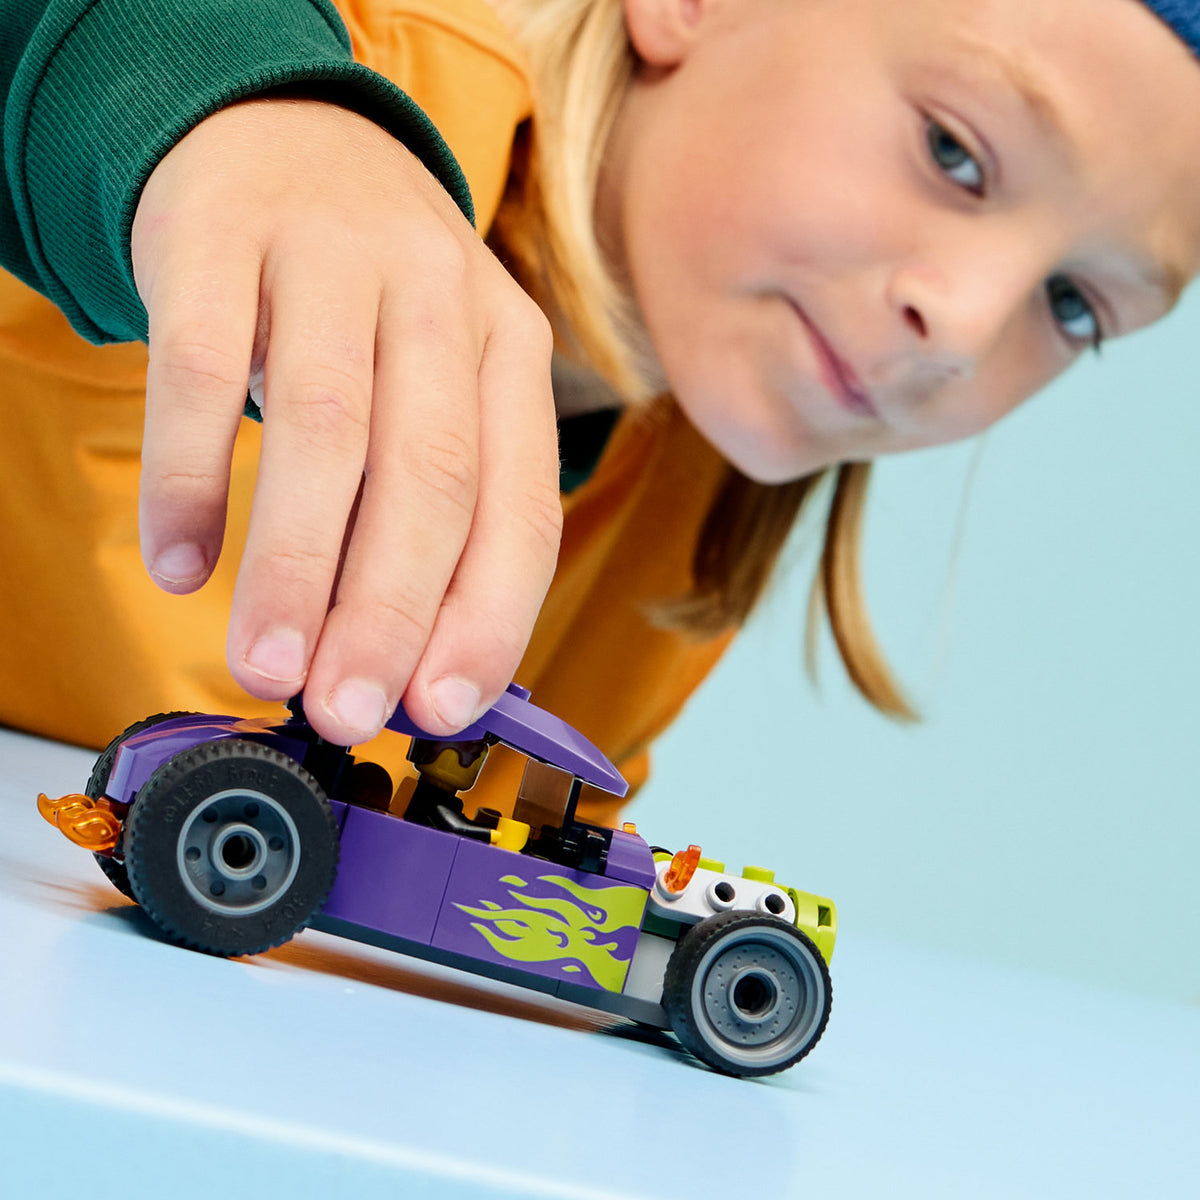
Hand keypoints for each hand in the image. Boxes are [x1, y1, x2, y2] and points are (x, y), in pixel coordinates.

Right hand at [130, 98, 561, 744]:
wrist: (288, 141)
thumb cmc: (370, 310)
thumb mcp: (433, 390)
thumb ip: (430, 514)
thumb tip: (409, 668)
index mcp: (509, 352)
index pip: (521, 505)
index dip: (486, 617)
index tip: (441, 710)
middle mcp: (441, 299)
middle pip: (431, 476)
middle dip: (389, 611)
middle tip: (346, 710)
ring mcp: (337, 257)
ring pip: (328, 430)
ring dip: (296, 567)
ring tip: (265, 665)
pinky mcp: (226, 236)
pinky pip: (202, 367)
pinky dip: (189, 476)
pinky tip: (178, 562)